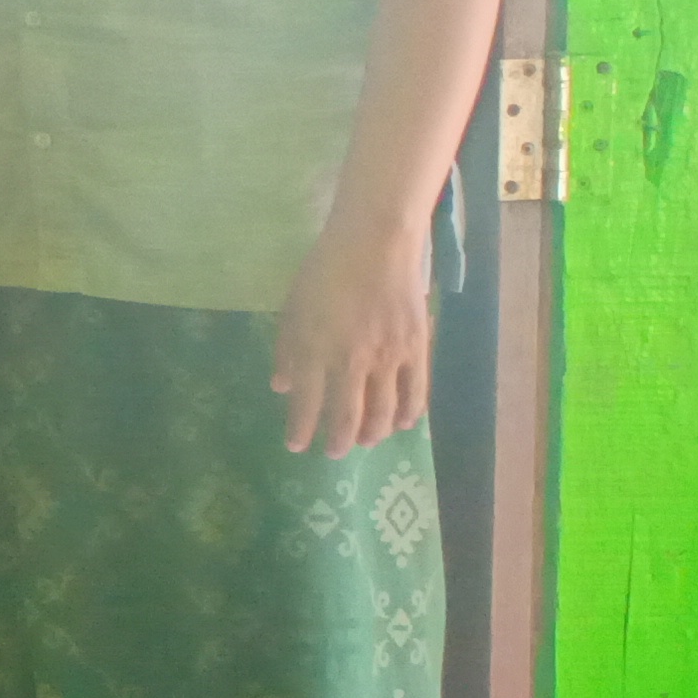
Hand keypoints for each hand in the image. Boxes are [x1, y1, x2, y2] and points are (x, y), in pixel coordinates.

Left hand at [272, 217, 433, 458]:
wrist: (375, 244)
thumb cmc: (325, 271)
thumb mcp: (293, 308)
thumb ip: (287, 350)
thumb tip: (282, 387)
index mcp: (315, 350)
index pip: (306, 403)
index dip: (301, 429)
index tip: (296, 446)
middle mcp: (351, 361)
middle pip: (346, 415)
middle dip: (338, 441)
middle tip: (333, 453)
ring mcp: (387, 357)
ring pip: (383, 411)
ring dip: (373, 433)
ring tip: (365, 443)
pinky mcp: (416, 349)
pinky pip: (415, 391)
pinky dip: (409, 413)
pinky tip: (403, 424)